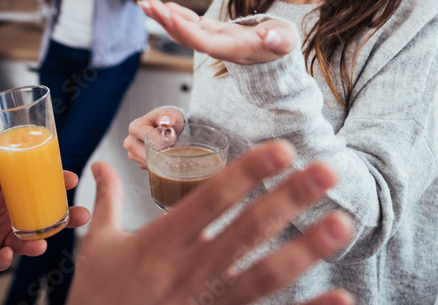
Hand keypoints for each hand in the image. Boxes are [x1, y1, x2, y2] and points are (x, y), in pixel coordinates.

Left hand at [0, 167, 89, 270]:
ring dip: (38, 243)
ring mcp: (1, 236)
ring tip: (41, 244)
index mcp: (7, 194)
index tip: (71, 179)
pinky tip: (5, 255)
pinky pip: (2, 260)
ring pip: (28, 241)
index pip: (37, 187)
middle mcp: (9, 215)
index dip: (55, 183)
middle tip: (81, 215)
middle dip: (65, 217)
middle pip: (43, 217)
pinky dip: (6, 259)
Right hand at [66, 141, 354, 304]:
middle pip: (247, 230)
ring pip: (265, 276)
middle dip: (289, 198)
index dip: (248, 172)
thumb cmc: (96, 301)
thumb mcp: (97, 249)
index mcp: (160, 244)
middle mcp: (189, 272)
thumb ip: (108, 203)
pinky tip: (340, 298)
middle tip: (326, 170)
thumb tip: (100, 164)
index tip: (282, 149)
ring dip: (306, 249)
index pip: (211, 198)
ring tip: (341, 223)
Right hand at [123, 107, 184, 169]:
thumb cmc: (165, 119)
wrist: (164, 126)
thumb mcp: (169, 114)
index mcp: (135, 127)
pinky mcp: (138, 162)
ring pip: (149, 163)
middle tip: (171, 146)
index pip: (150, 140)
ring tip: (165, 148)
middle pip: (148, 155)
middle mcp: (130, 141)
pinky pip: (150, 168)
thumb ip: (168, 117)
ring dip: (161, 159)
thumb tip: (167, 121)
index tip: (171, 139)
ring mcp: (132, 153)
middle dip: (162, 153)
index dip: (163, 142)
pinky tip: (161, 155)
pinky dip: (158, 164)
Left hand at [138, 0, 298, 64]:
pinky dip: (177, 14)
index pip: (202, 41)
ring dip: (164, 17)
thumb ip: (279, 40)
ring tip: (145, 3)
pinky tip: (165, 5)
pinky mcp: (212, 32)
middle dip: (165, 20)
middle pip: (186, 36)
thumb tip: (272, 38)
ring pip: (184, 29)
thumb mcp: (285, 41)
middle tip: (146, 4)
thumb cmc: (282, 44)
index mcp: (232, 49)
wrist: (278, 53)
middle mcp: (217, 46)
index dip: (184, 29)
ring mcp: (213, 40)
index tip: (167, 14)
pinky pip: (190, 24)